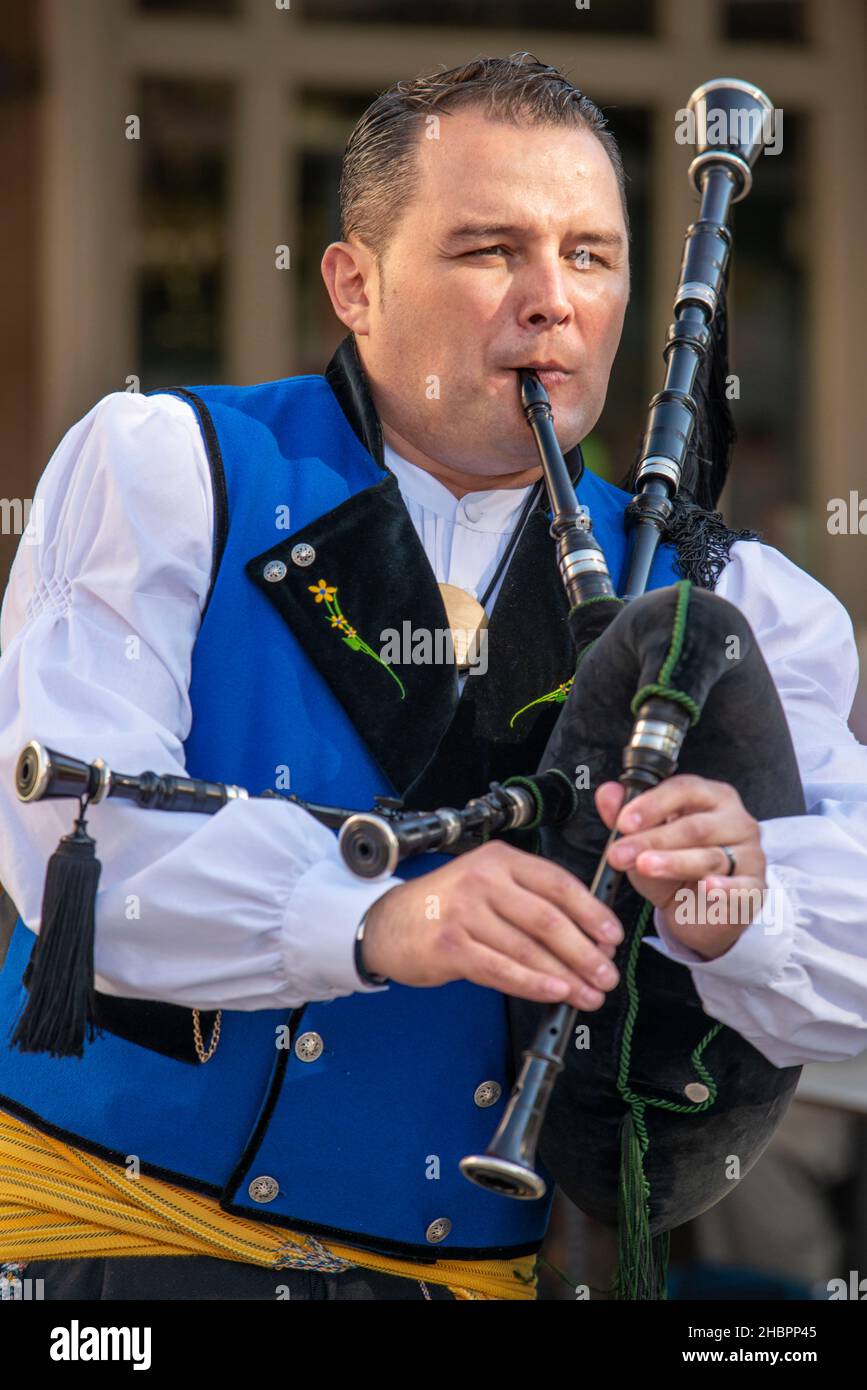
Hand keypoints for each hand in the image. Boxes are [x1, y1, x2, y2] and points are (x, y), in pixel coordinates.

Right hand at [361, 840, 623, 1009]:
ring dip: (566, 976)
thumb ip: (529, 898)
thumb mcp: (487, 882)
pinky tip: (555, 994)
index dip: (591, 912)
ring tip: (588, 993)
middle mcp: (483, 880)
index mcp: (500, 859)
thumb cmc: (446, 905)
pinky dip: (534, 985)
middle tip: (607, 973)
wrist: (388, 921)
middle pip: (548, 918)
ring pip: (528, 949)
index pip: (557, 882)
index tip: (613, 936)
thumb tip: (586, 933)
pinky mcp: (451, 945)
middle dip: (585, 951)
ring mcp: (465, 912)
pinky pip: (502, 970)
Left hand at [597, 774, 766, 959]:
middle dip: (653, 839)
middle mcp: (735, 820)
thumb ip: (625, 817)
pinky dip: (724, 888)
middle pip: (694, 826)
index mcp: (711, 798)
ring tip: (645, 866)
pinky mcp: (754, 887)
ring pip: (710, 857)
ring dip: (673, 862)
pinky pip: (741, 887)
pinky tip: (708, 888)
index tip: (623, 822)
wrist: (700, 914)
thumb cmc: (675, 870)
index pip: (684, 790)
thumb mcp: (645, 844)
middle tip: (620, 853)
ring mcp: (750, 854)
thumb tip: (607, 792)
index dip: (652, 804)